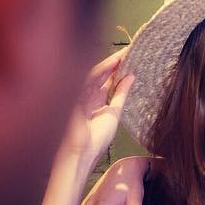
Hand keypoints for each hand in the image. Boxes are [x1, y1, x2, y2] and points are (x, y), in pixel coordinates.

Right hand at [60, 48, 133, 163]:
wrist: (81, 154)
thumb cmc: (95, 140)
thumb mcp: (114, 113)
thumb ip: (121, 94)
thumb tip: (132, 77)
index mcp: (93, 101)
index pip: (106, 81)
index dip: (118, 69)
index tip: (131, 58)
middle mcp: (85, 95)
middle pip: (101, 75)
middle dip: (115, 63)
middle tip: (130, 50)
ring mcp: (77, 95)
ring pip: (94, 74)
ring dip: (109, 64)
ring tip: (124, 54)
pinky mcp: (72, 96)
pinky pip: (87, 79)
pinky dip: (101, 71)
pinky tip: (112, 64)